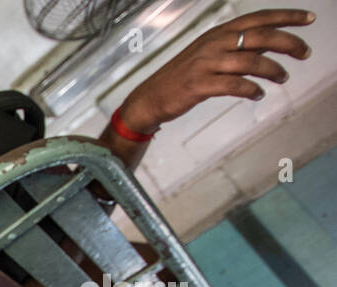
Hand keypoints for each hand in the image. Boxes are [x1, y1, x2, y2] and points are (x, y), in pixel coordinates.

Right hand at [118, 9, 313, 133]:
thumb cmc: (182, 77)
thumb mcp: (210, 54)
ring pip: (250, 62)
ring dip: (273, 70)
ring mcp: (205, 64)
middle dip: (288, 43)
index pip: (258, 18)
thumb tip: (272, 43)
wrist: (149, 98)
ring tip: (283, 78)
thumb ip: (239, 48)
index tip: (309, 19)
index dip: (286, 17)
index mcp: (218, 33)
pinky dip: (251, 90)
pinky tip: (258, 94)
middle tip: (305, 53)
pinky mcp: (199, 85)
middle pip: (260, 37)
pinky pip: (234, 85)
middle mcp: (213, 44)